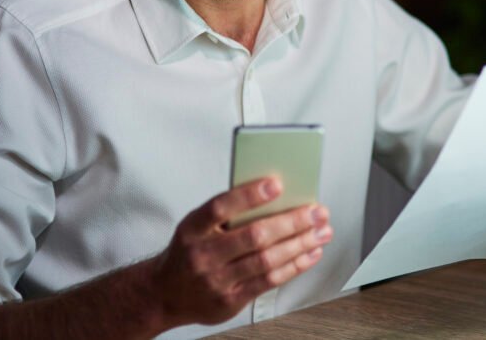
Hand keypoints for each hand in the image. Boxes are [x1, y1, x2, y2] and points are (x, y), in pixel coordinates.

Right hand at [151, 177, 331, 326]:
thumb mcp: (195, 226)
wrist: (164, 294)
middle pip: (254, 236)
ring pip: (266, 260)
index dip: (249, 195)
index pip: (220, 207)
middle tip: (317, 212)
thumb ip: (226, 212)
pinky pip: (269, 281)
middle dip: (292, 222)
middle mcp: (202, 255)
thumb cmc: (188, 251)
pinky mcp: (230, 301)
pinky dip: (294, 266)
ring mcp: (216, 281)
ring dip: (300, 244)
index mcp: (192, 229)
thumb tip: (274, 195)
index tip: (277, 184)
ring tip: (321, 232)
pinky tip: (310, 253)